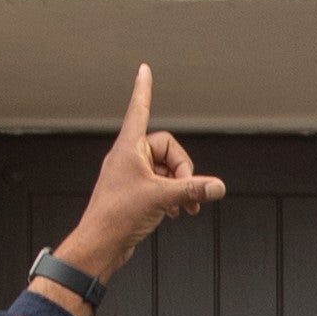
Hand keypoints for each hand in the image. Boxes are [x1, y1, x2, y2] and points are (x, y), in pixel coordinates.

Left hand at [53, 67, 224, 301]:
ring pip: (165, 170)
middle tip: (186, 190)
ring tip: (185, 206)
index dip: (144, 89)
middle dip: (183, 170)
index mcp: (128, 148)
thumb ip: (192, 189)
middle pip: (167, 149)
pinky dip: (172, 196)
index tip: (144, 70)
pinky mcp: (133, 193)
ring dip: (180, 186)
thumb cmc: (115, 217)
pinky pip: (160, 185)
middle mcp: (128, 158)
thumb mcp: (161, 198)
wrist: (99, 245)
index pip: (139, 109)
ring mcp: (130, 176)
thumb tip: (216, 186)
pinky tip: (176, 212)